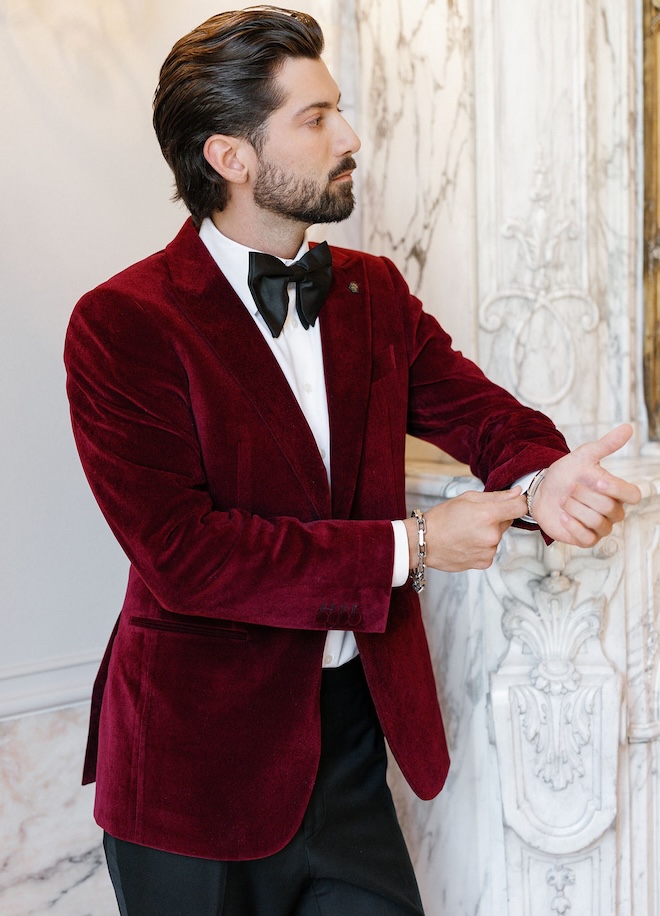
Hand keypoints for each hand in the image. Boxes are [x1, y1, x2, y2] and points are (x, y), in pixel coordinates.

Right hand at [406, 488, 526, 572]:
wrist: (424, 542)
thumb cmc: (442, 518)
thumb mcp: (467, 498)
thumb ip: (496, 496)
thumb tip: (517, 493)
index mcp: (488, 514)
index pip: (520, 507)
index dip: (518, 502)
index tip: (513, 502)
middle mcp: (492, 535)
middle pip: (507, 521)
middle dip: (496, 518)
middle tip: (474, 518)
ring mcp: (489, 551)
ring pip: (497, 536)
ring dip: (488, 533)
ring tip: (467, 531)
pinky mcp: (484, 562)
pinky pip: (490, 550)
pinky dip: (482, 546)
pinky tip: (466, 542)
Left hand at [531, 423, 640, 546]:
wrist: (542, 490)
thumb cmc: (567, 473)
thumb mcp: (584, 456)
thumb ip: (606, 445)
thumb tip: (628, 428)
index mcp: (616, 492)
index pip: (633, 496)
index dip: (617, 490)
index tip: (596, 480)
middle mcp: (613, 511)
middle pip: (609, 508)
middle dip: (584, 495)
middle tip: (570, 487)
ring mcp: (600, 527)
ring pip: (598, 522)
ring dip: (575, 508)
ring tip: (564, 500)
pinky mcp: (586, 539)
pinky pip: (586, 538)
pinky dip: (572, 525)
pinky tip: (562, 514)